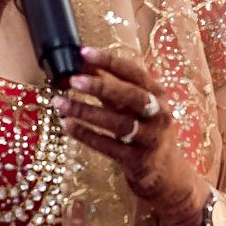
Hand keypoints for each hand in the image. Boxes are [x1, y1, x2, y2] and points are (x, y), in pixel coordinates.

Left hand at [56, 46, 206, 225]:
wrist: (165, 173)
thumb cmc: (143, 131)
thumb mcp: (131, 106)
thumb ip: (109, 85)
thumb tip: (79, 64)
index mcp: (157, 94)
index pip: (134, 72)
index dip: (109, 61)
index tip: (84, 52)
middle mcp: (158, 114)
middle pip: (131, 95)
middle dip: (101, 86)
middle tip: (73, 80)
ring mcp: (150, 138)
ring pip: (118, 122)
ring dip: (87, 111)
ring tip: (60, 104)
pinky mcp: (138, 161)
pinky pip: (110, 147)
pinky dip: (87, 136)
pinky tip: (68, 126)